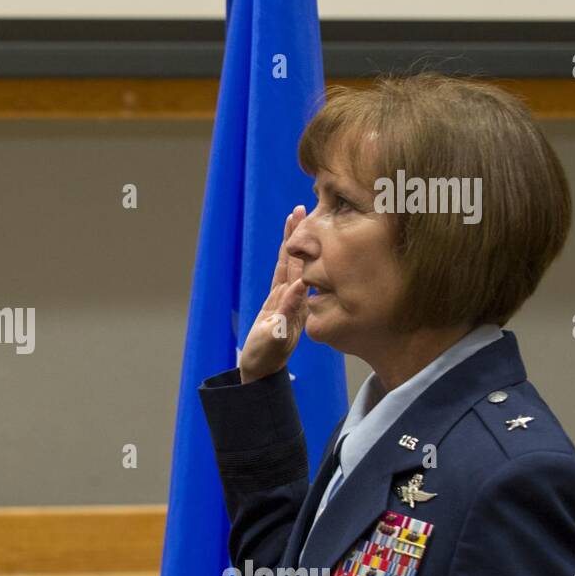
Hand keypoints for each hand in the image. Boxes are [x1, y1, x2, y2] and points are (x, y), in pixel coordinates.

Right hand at [238, 206, 308, 382]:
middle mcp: (297, 296)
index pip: (304, 267)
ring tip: (297, 215)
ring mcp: (288, 296)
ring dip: (294, 238)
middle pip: (301, 257)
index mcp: (299, 302)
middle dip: (303, 233)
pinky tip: (289, 241)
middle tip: (308, 207)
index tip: (313, 221)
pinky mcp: (277, 298)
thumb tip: (301, 285)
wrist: (261, 368)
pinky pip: (282, 271)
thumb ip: (287, 312)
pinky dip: (285, 254)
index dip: (307, 243)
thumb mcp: (276, 336)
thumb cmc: (266, 356)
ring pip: (292, 261)